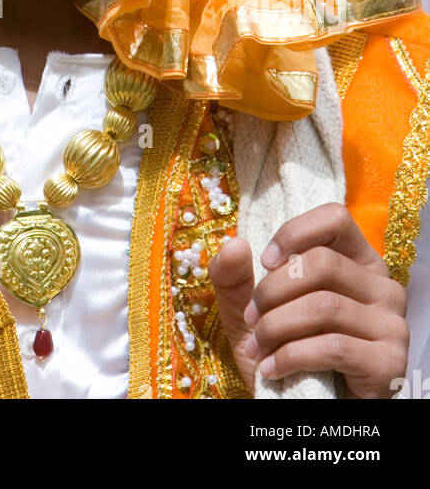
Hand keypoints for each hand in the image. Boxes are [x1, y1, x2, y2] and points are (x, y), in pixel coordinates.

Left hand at [209, 203, 408, 398]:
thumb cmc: (286, 351)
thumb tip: (235, 243)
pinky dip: (292, 356)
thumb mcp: (249, 311)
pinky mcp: (390, 361)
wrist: (308, 408)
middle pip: (322, 263)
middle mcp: (382, 285)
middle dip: (273, 291)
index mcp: (357, 260)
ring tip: (259, 348)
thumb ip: (234, 277)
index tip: (264, 261)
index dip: (295, 233)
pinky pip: (333, 347)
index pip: (335, 218)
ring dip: (277, 327)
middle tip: (252, 318)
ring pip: (324, 306)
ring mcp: (392, 323)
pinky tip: (273, 368)